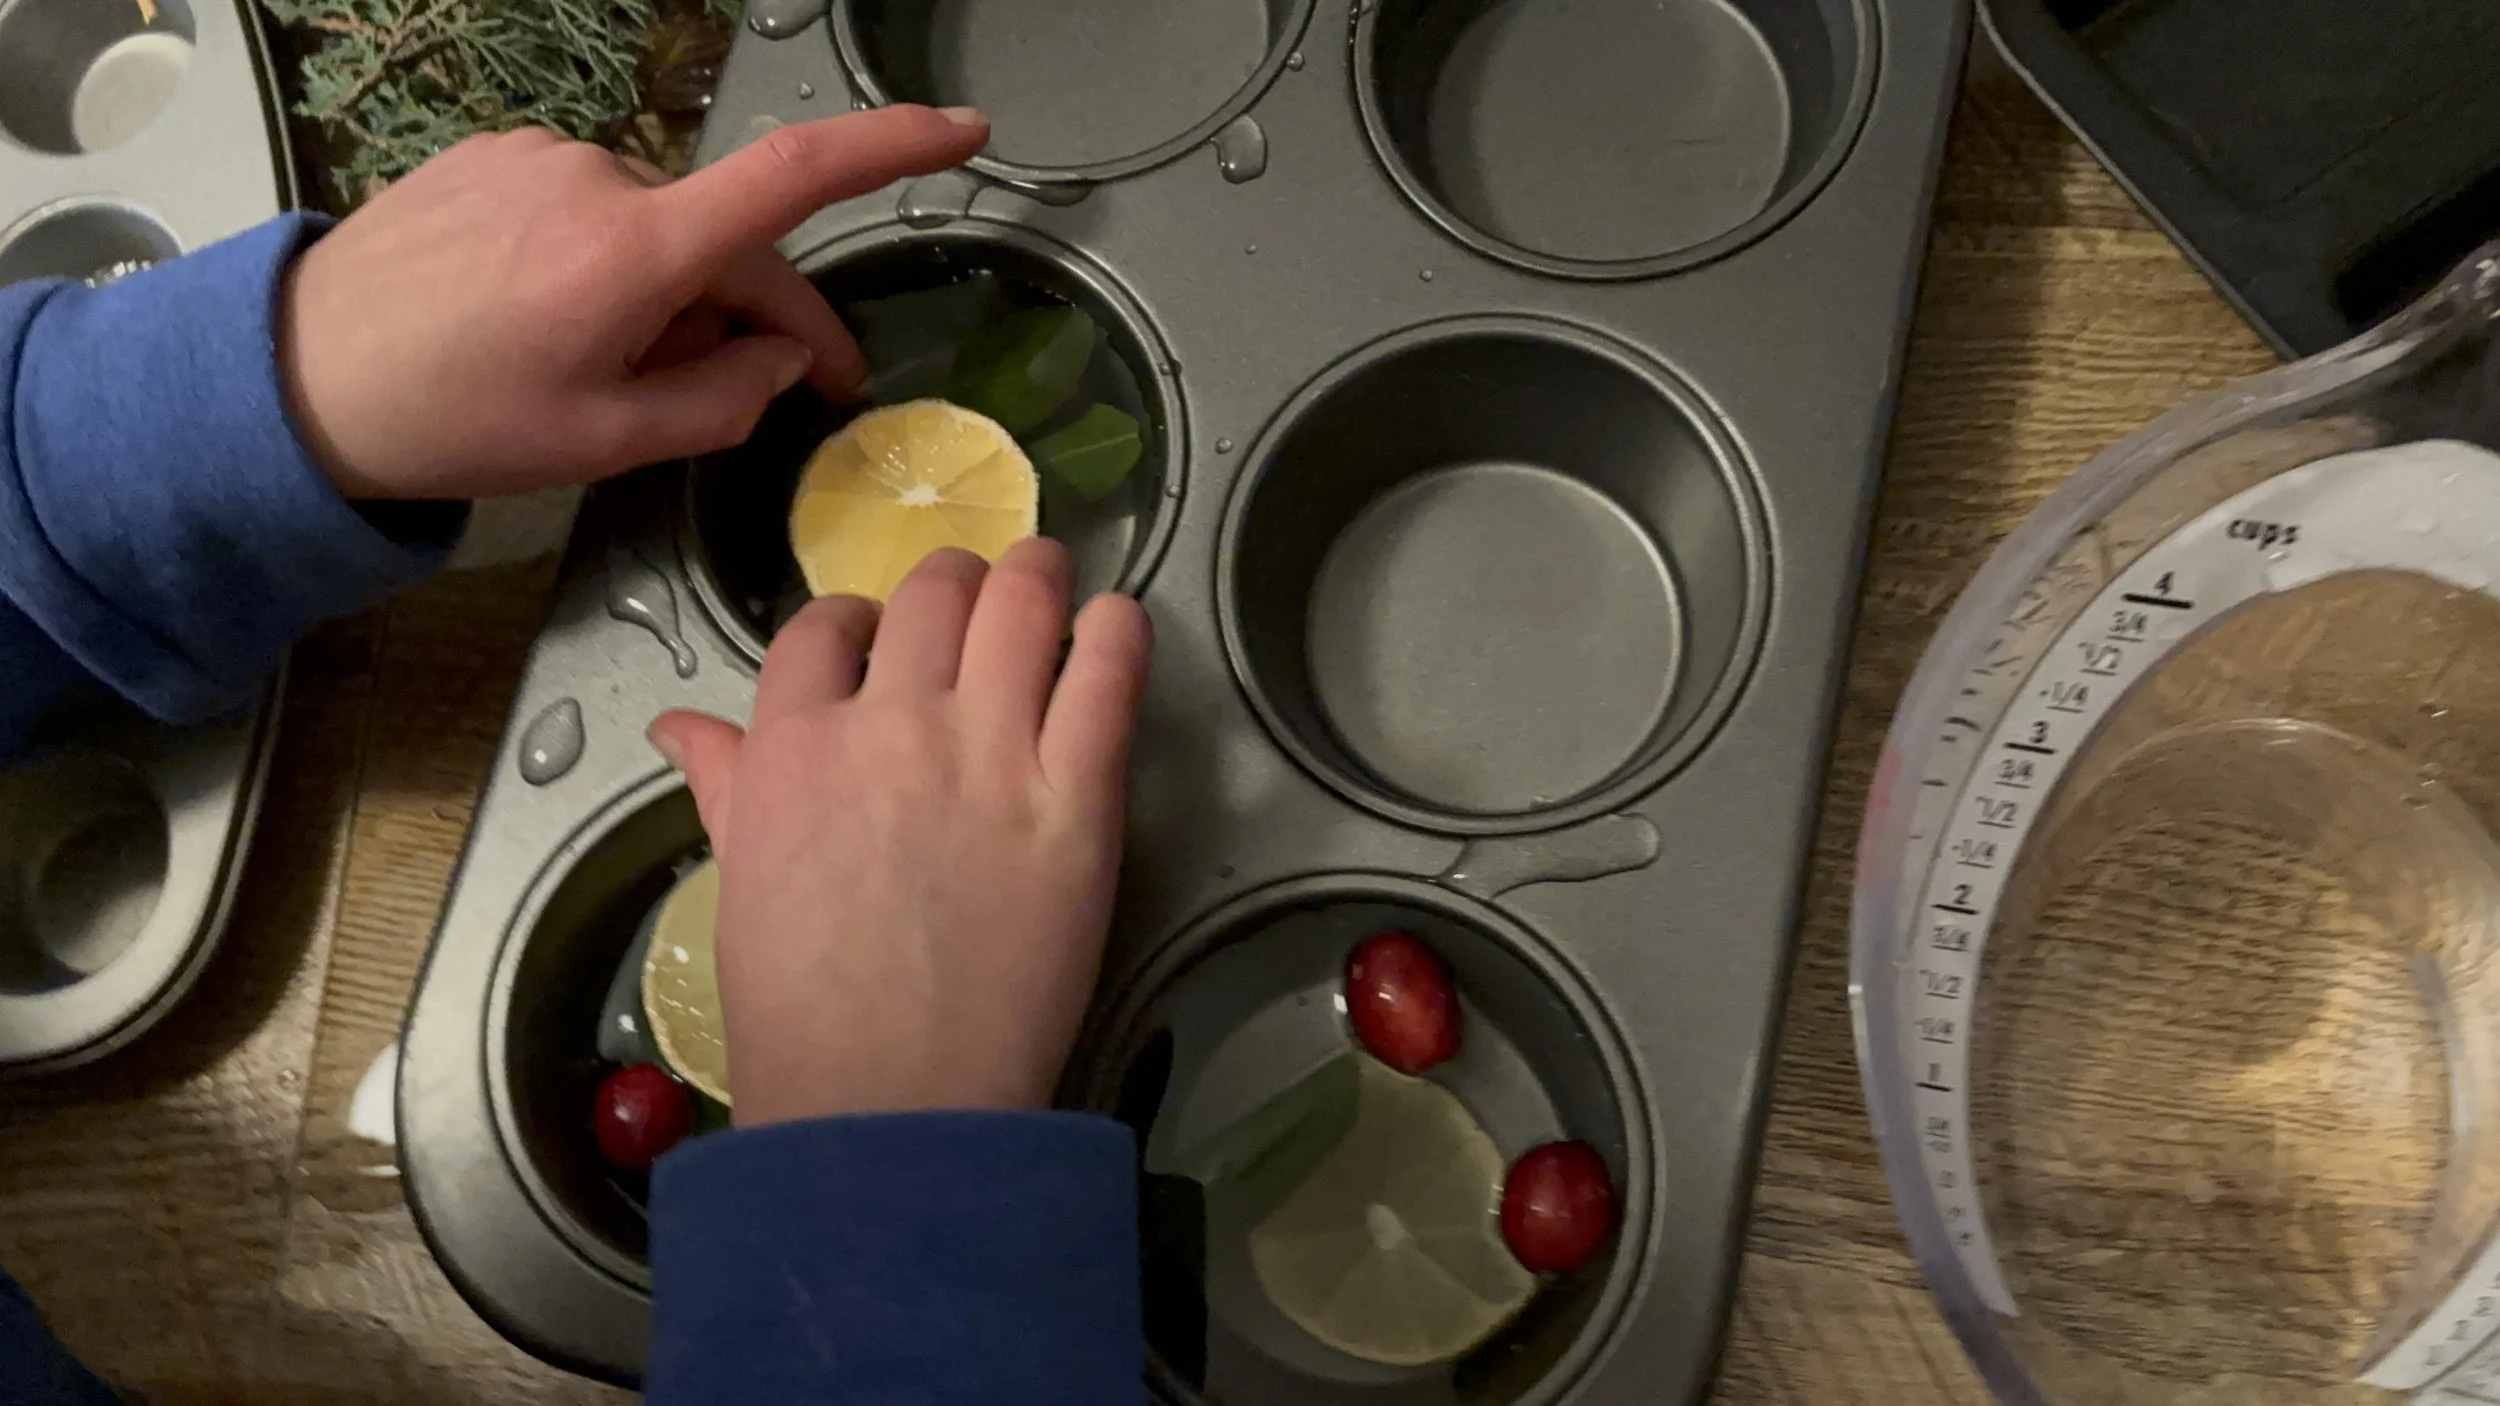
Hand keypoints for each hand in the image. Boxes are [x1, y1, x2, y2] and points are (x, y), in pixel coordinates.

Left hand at [278, 106, 989, 499]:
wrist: (299, 377)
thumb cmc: (449, 420)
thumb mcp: (606, 444)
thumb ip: (723, 401)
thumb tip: (781, 358)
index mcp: (633, 253)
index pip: (793, 179)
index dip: (891, 149)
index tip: (962, 132)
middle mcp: (596, 179)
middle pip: (730, 239)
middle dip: (761, 316)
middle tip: (792, 393)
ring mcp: (543, 157)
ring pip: (662, 228)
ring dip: (675, 293)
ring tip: (616, 374)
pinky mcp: (499, 155)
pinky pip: (596, 209)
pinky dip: (611, 263)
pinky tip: (558, 324)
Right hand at [647, 541, 1152, 1124]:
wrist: (886, 1102)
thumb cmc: (801, 1012)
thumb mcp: (740, 880)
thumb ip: (727, 782)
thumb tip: (677, 728)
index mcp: (793, 744)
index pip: (824, 625)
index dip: (860, 618)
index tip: (885, 638)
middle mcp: (889, 724)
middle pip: (930, 593)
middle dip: (955, 583)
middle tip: (980, 600)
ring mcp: (987, 753)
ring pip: (1017, 604)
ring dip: (1036, 577)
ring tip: (1049, 581)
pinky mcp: (1076, 797)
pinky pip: (1107, 675)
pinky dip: (1116, 633)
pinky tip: (1116, 628)